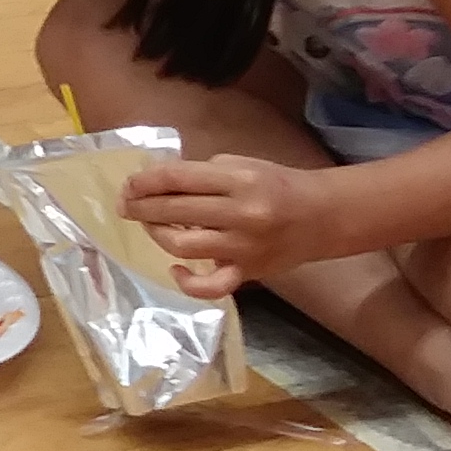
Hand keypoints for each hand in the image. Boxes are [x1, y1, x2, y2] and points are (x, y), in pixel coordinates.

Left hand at [122, 153, 329, 296]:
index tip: (128, 185)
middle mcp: (240, 213)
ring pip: (183, 245)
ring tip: (149, 226)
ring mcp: (243, 247)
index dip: (146, 182)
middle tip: (126, 205)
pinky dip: (187, 282)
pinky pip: (211, 287)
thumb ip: (203, 173)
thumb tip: (159, 183)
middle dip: (142, 207)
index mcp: (238, 179)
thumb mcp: (242, 164)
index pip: (178, 179)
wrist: (323, 216)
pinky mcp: (248, 272)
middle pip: (175, 210)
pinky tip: (174, 268)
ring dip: (157, 235)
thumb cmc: (278, 184)